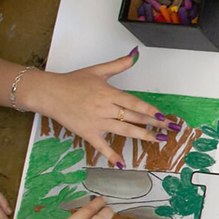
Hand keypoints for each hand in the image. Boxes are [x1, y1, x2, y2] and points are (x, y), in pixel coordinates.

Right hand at [23, 48, 179, 166]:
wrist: (49, 93)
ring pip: (124, 130)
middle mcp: (105, 108)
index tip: (164, 116)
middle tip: (169, 129)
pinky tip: (122, 163)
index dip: (151, 110)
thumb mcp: (97, 70)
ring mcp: (97, 122)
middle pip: (134, 117)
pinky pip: (101, 146)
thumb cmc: (72, 82)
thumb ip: (118, 65)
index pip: (135, 103)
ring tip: (158, 140)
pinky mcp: (87, 133)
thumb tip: (134, 55)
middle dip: (154, 123)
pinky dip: (111, 155)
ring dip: (142, 136)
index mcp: (109, 93)